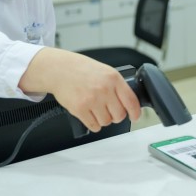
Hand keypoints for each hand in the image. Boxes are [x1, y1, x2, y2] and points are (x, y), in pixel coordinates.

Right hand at [18, 48, 140, 132]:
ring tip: (95, 108)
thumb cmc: (81, 70)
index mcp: (113, 78)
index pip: (131, 101)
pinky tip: (89, 113)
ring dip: (103, 119)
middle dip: (115, 115)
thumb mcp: (105, 71)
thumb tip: (129, 103)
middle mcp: (104, 89)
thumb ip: (117, 85)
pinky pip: (94, 126)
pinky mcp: (80, 109)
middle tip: (109, 109)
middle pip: (119, 115)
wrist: (60, 69)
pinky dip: (93, 123)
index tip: (135, 117)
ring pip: (106, 122)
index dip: (136, 113)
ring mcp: (92, 100)